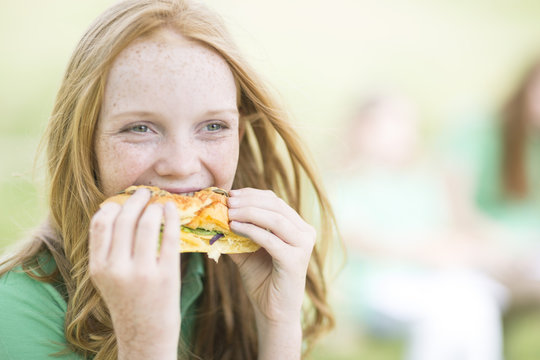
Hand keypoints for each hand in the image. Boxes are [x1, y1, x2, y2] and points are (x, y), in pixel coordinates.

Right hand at [89, 188, 180, 359]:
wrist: (145, 338)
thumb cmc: (128, 303)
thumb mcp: (107, 279)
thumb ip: (108, 250)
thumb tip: (115, 211)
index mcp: (98, 268)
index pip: (100, 223)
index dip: (113, 205)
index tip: (123, 199)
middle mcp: (117, 269)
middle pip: (125, 219)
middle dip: (136, 199)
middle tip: (145, 192)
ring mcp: (142, 273)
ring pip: (147, 224)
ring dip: (155, 207)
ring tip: (160, 203)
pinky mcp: (166, 276)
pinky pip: (170, 237)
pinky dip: (172, 218)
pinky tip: (173, 210)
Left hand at [227, 188, 315, 357]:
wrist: (273, 311)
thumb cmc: (262, 280)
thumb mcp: (248, 250)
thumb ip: (239, 231)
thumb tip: (216, 212)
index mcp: (297, 226)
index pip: (274, 200)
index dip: (251, 194)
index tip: (230, 194)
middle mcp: (305, 232)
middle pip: (275, 206)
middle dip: (248, 201)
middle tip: (227, 202)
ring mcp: (303, 246)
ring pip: (275, 219)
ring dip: (248, 213)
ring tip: (228, 213)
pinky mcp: (295, 260)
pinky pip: (271, 239)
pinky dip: (251, 231)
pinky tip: (235, 227)